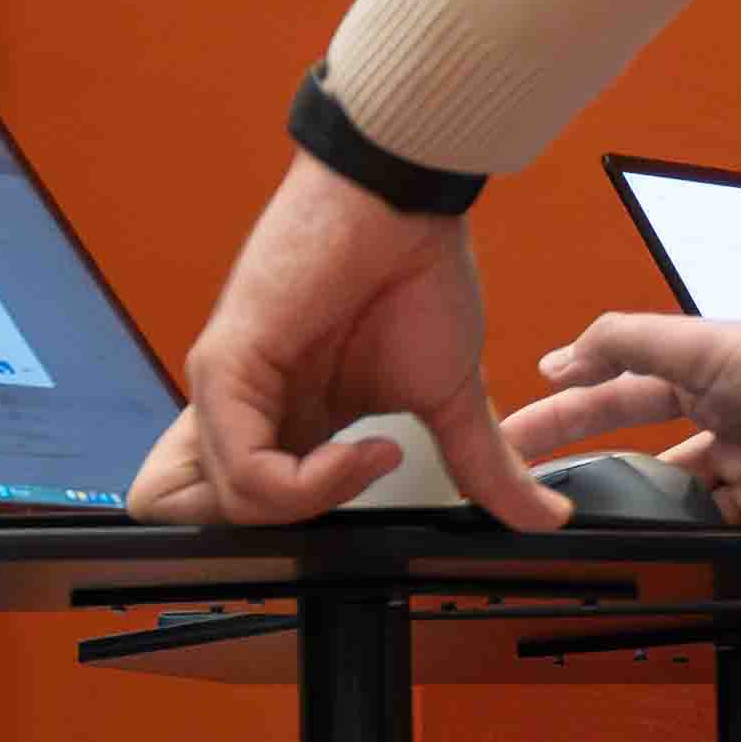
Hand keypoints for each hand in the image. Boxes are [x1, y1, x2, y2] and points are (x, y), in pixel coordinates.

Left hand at [145, 160, 546, 526]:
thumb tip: (542, 516)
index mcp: (285, 422)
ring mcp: (227, 392)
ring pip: (229, 507)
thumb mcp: (452, 395)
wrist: (405, 201)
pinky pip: (246, 468)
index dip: (279, 536)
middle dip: (273, 540)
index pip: (236, 508)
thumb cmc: (413, 273)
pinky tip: (370, 449)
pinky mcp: (226, 369)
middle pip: (198, 517)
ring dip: (313, 506)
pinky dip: (310, 483)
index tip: (360, 525)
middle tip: (345, 507)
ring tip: (376, 462)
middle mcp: (246, 411)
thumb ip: (483, 465)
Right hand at [502, 292, 740, 527]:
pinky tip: (668, 549)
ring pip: (675, 501)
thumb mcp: (701, 343)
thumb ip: (625, 343)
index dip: (563, 415)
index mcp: (695, 375)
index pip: (611, 396)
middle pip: (637, 456)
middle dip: (592, 473)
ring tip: (600, 529)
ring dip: (643, 513)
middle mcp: (718, 421)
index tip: (512, 436)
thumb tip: (557, 360)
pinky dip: (692, 543)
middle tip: (538, 497)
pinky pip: (719, 535)